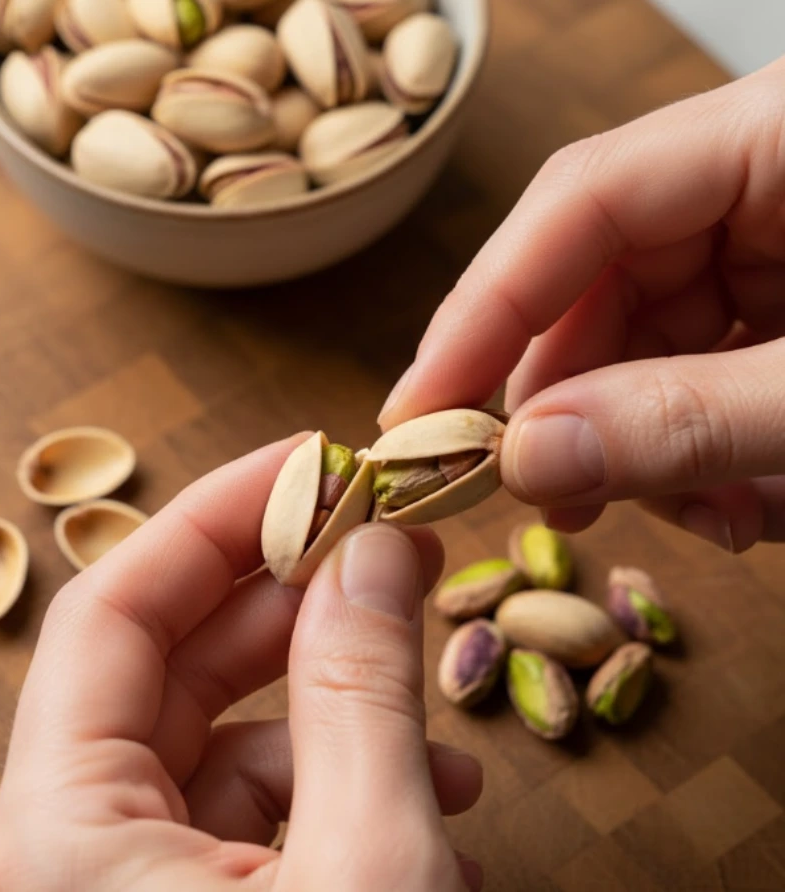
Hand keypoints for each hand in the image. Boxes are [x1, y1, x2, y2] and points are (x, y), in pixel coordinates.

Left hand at [0, 437, 483, 891]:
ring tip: (441, 735)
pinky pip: (254, 817)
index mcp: (62, 834)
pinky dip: (342, 796)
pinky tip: (433, 813)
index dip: (215, 516)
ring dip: (342, 716)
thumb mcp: (364, 867)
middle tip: (390, 553)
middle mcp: (73, 852)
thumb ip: (362, 699)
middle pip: (173, 666)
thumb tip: (374, 555)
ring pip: (227, 742)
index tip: (310, 463)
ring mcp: (130, 885)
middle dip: (294, 604)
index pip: (113, 611)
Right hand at [378, 57, 784, 551]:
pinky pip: (700, 368)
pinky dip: (701, 448)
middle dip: (569, 404)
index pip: (579, 200)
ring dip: (642, 445)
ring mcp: (775, 239)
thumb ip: (693, 420)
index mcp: (779, 133)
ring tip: (694, 516)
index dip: (484, 310)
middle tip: (546, 498)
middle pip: (598, 279)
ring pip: (644, 339)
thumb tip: (530, 461)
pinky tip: (734, 502)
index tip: (419, 414)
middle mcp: (757, 177)